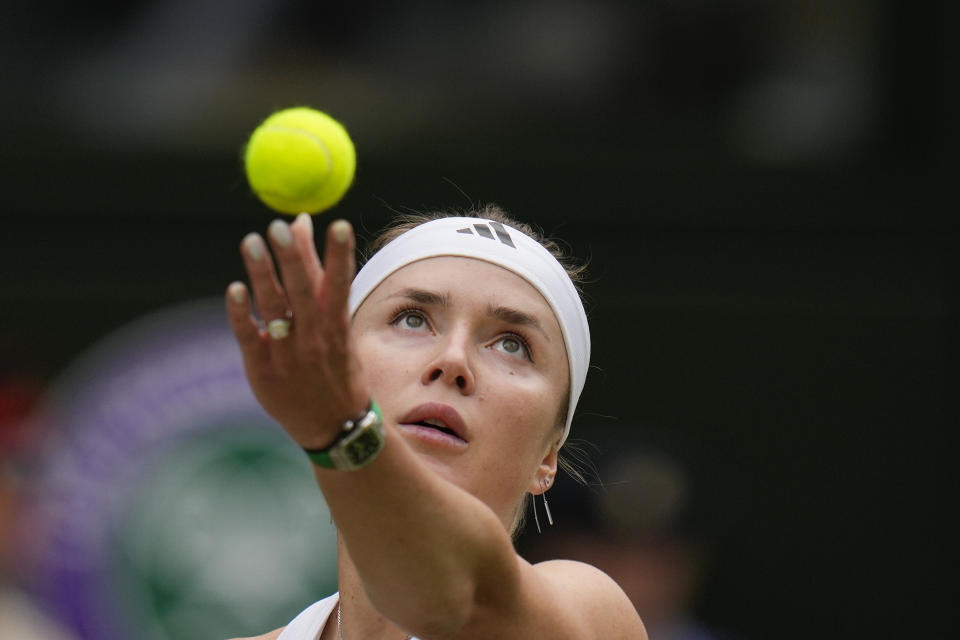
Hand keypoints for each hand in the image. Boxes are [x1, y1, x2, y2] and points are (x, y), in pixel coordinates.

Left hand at [225, 214, 368, 449]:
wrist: (333, 424)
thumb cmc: (334, 364)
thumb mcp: (336, 324)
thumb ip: (316, 273)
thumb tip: (300, 221)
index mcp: (336, 325)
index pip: (339, 283)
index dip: (338, 254)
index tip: (336, 224)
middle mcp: (314, 338)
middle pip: (302, 292)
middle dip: (293, 259)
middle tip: (279, 228)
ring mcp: (287, 354)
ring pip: (274, 308)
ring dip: (263, 275)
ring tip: (252, 242)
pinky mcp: (261, 369)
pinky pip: (248, 336)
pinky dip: (241, 313)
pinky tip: (235, 289)